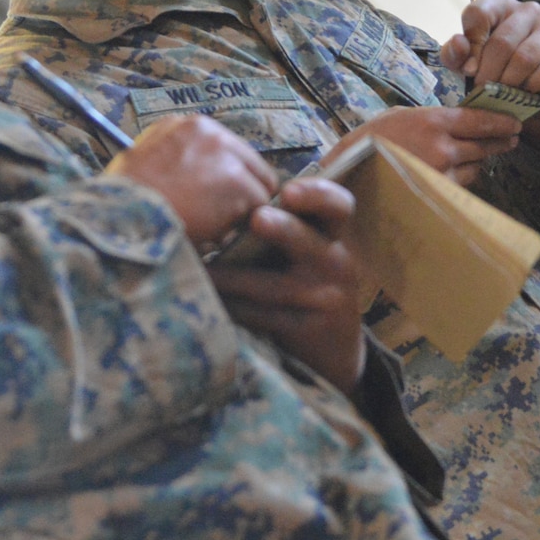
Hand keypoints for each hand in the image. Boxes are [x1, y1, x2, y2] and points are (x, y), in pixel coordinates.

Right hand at [106, 114, 275, 246]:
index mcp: (187, 126)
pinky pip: (256, 211)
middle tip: (220, 218)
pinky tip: (213, 234)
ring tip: (211, 228)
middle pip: (251, 166)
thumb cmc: (126, 199)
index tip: (213, 197)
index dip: (226, 178)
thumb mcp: (145, 158)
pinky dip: (239, 228)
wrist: (120, 217)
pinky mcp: (238, 184)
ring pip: (257, 191)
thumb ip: (176, 156)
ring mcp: (227, 158)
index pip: (229, 150)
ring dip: (239, 213)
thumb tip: (199, 176)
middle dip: (241, 194)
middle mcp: (211, 134)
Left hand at [210, 177, 367, 393]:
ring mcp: (324, 299)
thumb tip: (225, 198)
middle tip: (258, 219)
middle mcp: (336, 263)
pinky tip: (207, 297)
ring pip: (271, 286)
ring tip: (202, 268)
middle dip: (283, 229)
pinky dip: (231, 306)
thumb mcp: (311, 252)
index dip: (317, 194)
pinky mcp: (306, 330)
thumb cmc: (309, 284)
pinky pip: (261, 316)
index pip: (338, 206)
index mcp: (334, 236)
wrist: (336, 348)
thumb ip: (287, 225)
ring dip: (231, 276)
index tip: (289, 191)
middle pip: (307, 241)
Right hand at [326, 105, 518, 186]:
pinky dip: (460, 180)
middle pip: (484, 145)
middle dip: (500, 142)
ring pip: (474, 168)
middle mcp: (442, 148)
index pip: (480, 120)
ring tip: (477, 157)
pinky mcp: (435, 195)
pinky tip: (454, 176)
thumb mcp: (401, 116)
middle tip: (511, 139)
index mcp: (434, 121)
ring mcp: (440, 175)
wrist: (346, 172)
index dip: (501, 122)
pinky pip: (459, 187)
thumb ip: (433, 118)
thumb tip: (460, 121)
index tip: (514, 123)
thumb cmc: (370, 140)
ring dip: (477, 162)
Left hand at [441, 0, 539, 157]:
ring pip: (523, 57)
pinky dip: (528, 89)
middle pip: (502, 41)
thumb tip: (458, 43)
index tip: (469, 70)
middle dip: (488, 72)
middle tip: (483, 90)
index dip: (470, 45)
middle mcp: (529, 11)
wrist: (534, 103)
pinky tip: (524, 93)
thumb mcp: (468, 65)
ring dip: (508, 82)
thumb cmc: (497, 74)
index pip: (478, 14)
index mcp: (501, 6)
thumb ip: (455, 54)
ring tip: (501, 94)